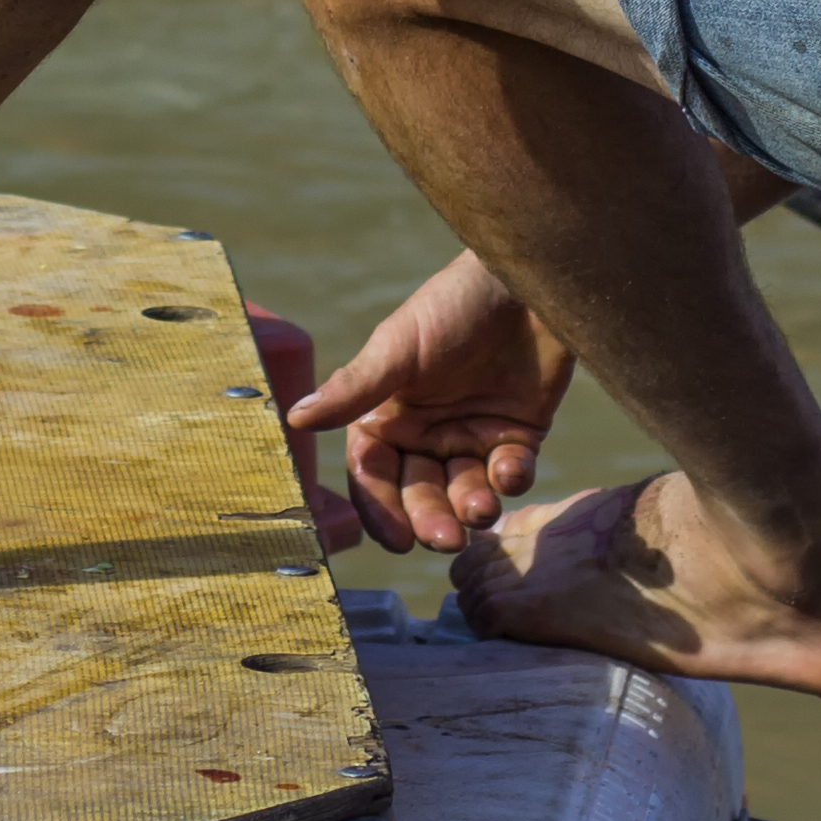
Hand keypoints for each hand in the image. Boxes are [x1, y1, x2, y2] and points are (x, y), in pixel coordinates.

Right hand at [288, 253, 575, 554]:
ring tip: (480, 509)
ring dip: (470, 507)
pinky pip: (510, 475)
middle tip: (447, 539)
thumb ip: (355, 387)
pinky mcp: (518, 436)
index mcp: (387, 415)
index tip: (396, 540)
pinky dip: (510, 480)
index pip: (374, 476)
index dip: (381, 510)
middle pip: (419, 495)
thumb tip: (294, 417)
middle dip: (430, 519)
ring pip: (464, 493)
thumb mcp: (399, 345)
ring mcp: (473, 437)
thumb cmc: (453, 305)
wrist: (526, 281)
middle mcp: (426, 434)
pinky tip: (511, 469)